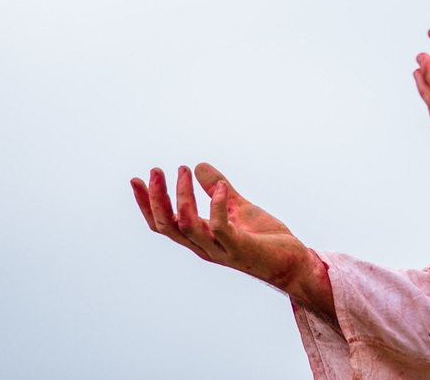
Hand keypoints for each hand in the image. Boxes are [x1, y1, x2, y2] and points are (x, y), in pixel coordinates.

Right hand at [130, 163, 335, 319]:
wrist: (293, 263)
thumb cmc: (264, 239)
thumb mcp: (238, 207)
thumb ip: (218, 190)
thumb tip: (200, 166)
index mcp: (199, 238)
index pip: (164, 224)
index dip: (147, 204)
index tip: (136, 180)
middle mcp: (204, 247)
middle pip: (168, 226)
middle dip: (156, 199)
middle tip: (156, 170)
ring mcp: (220, 250)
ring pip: (188, 226)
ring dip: (183, 197)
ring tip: (184, 170)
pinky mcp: (240, 249)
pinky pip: (220, 228)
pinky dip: (217, 205)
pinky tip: (220, 186)